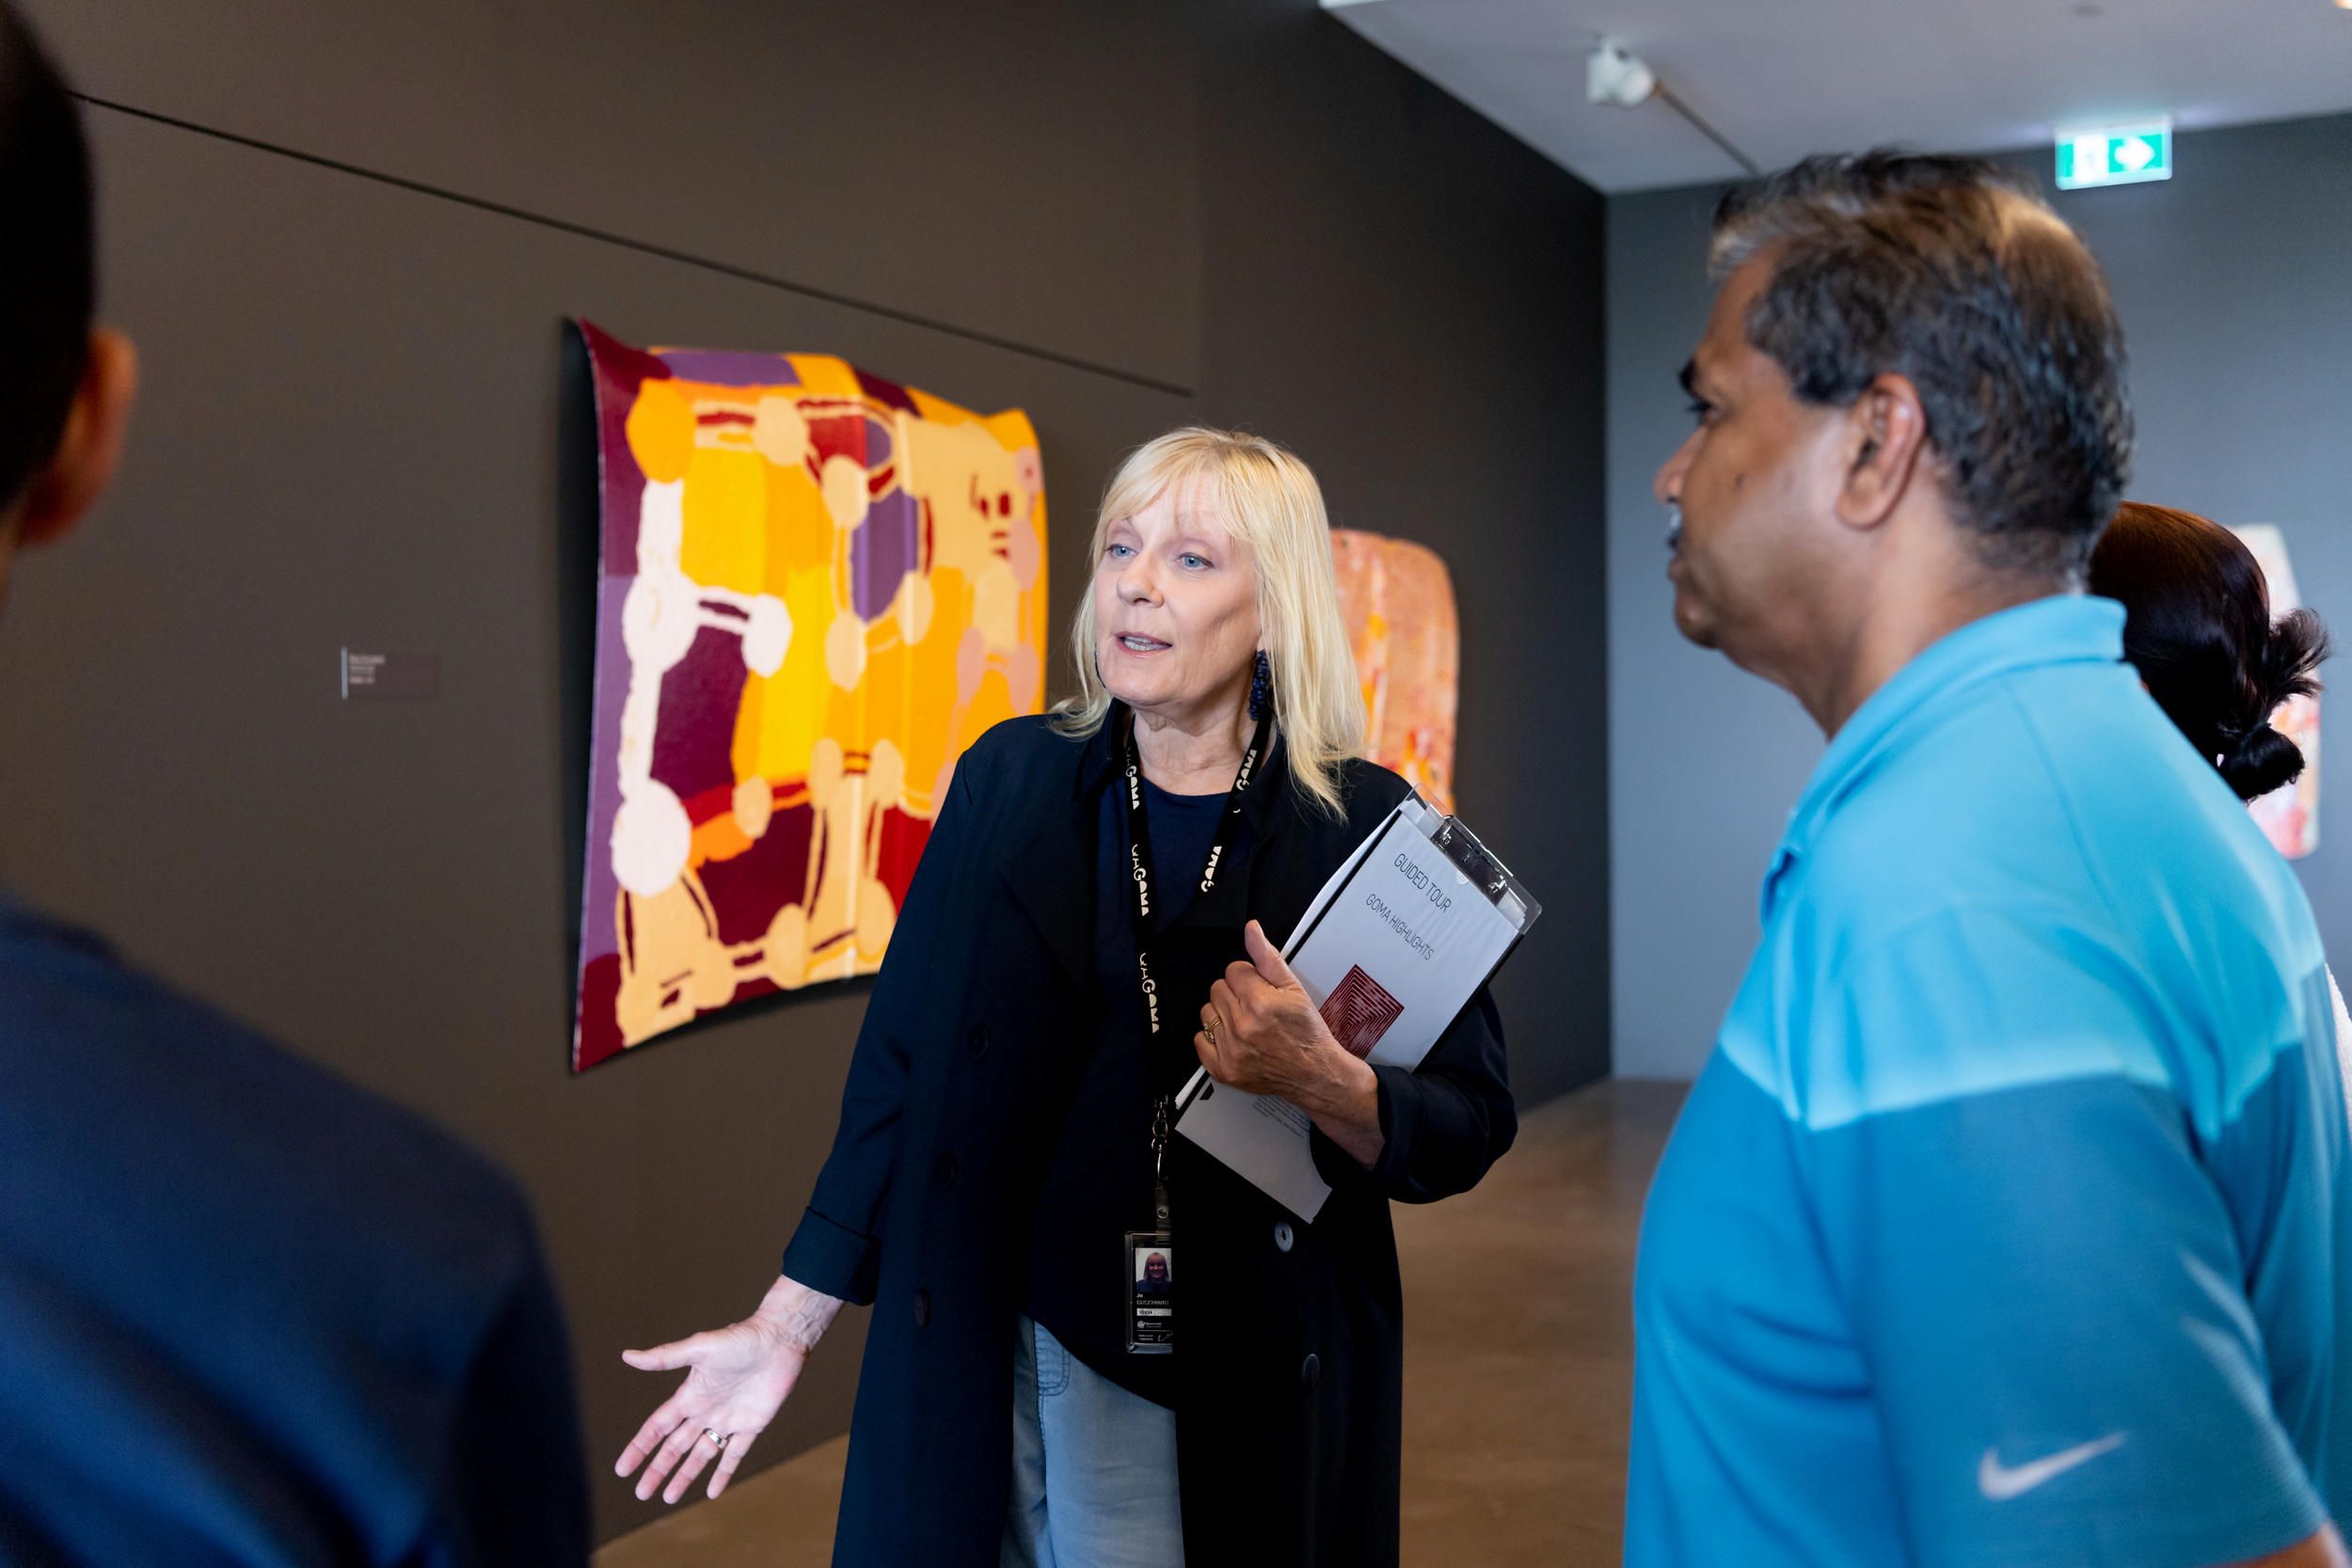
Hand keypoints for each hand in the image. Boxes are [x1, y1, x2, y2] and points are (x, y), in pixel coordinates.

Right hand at [614, 1275, 842, 1503]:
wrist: (780, 1339)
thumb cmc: (740, 1339)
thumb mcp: (699, 1348)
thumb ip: (665, 1357)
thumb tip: (627, 1356)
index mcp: (690, 1395)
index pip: (657, 1427)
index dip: (640, 1448)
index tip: (622, 1469)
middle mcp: (705, 1410)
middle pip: (675, 1447)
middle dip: (657, 1469)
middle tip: (641, 1493)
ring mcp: (728, 1419)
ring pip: (700, 1455)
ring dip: (684, 1476)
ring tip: (668, 1498)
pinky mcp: (752, 1425)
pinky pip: (734, 1455)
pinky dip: (723, 1474)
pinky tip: (712, 1493)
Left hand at [1196, 921, 1384, 1166]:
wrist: (1316, 1074)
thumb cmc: (1307, 1030)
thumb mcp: (1295, 988)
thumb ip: (1268, 957)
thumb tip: (1250, 927)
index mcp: (1260, 1002)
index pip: (1233, 970)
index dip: (1249, 978)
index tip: (1262, 991)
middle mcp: (1242, 1026)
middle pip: (1217, 989)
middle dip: (1235, 994)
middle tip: (1256, 1007)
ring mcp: (1230, 1051)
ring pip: (1206, 1013)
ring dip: (1222, 1014)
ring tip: (1245, 1024)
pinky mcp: (1223, 1071)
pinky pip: (1199, 1041)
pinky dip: (1213, 1039)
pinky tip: (1234, 1040)